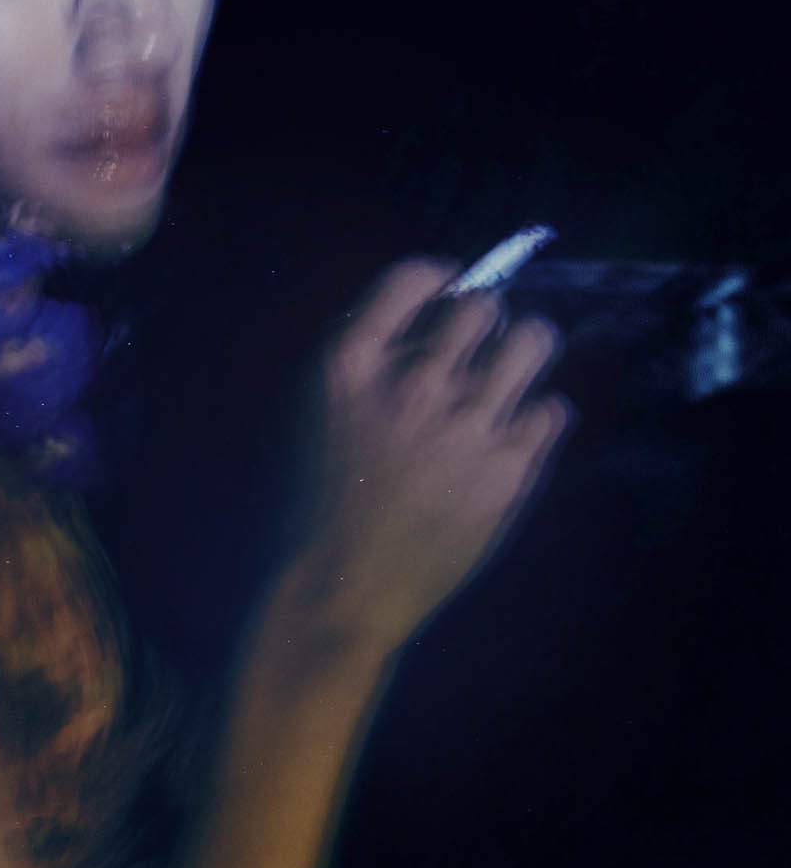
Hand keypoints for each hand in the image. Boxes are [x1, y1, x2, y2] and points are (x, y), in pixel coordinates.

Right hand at [277, 257, 573, 651]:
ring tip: (512, 374)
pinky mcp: (509, 471)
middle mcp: (412, 384)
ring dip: (524, 349)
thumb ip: (369, 363)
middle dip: (483, 320)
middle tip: (477, 348)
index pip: (416, 276)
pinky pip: (552, 410)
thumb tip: (431, 321)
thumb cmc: (315, 507)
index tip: (447, 289)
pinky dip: (535, 418)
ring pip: (533, 341)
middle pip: (482, 305)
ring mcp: (466, 426)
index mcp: (349, 365)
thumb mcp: (317, 416)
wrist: (340, 591)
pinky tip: (509, 437)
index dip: (439, 278)